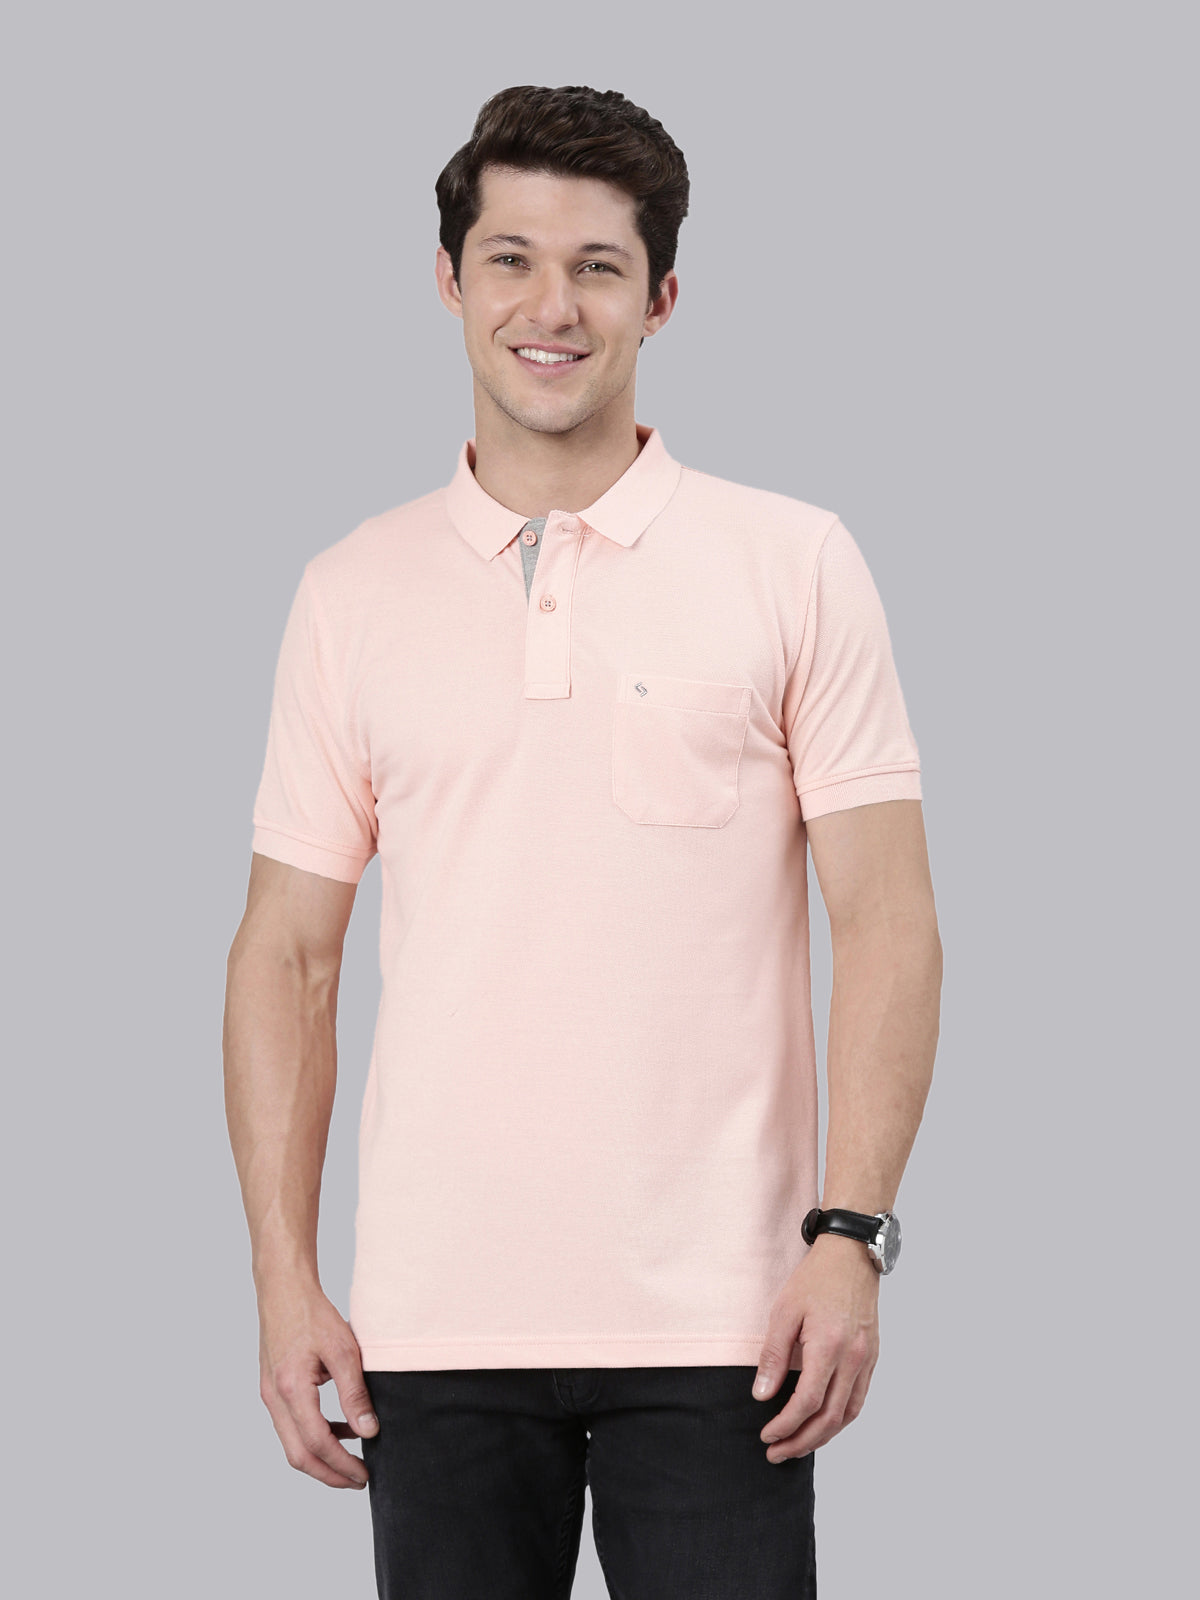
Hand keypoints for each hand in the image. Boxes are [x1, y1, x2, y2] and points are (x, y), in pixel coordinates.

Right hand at [258, 1280, 379, 1488]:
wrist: (283, 1289)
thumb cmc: (312, 1313)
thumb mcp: (343, 1350)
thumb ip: (355, 1392)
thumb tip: (369, 1430)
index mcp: (291, 1389)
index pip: (317, 1444)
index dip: (341, 1465)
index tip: (364, 1475)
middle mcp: (273, 1398)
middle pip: (298, 1455)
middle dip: (329, 1474)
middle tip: (358, 1480)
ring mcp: (269, 1396)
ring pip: (292, 1444)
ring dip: (322, 1456)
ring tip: (354, 1458)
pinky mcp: (272, 1390)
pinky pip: (290, 1426)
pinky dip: (314, 1435)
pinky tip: (341, 1427)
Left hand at [751, 1233, 880, 1461]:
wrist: (851, 1255)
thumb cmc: (815, 1279)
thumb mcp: (784, 1311)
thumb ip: (773, 1356)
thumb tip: (762, 1396)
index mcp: (829, 1347)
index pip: (807, 1402)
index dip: (785, 1425)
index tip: (766, 1435)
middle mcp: (853, 1359)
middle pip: (829, 1418)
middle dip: (801, 1441)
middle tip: (776, 1453)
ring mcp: (867, 1360)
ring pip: (848, 1415)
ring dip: (822, 1436)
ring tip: (797, 1445)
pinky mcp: (873, 1357)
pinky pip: (859, 1399)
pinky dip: (841, 1419)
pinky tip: (823, 1423)